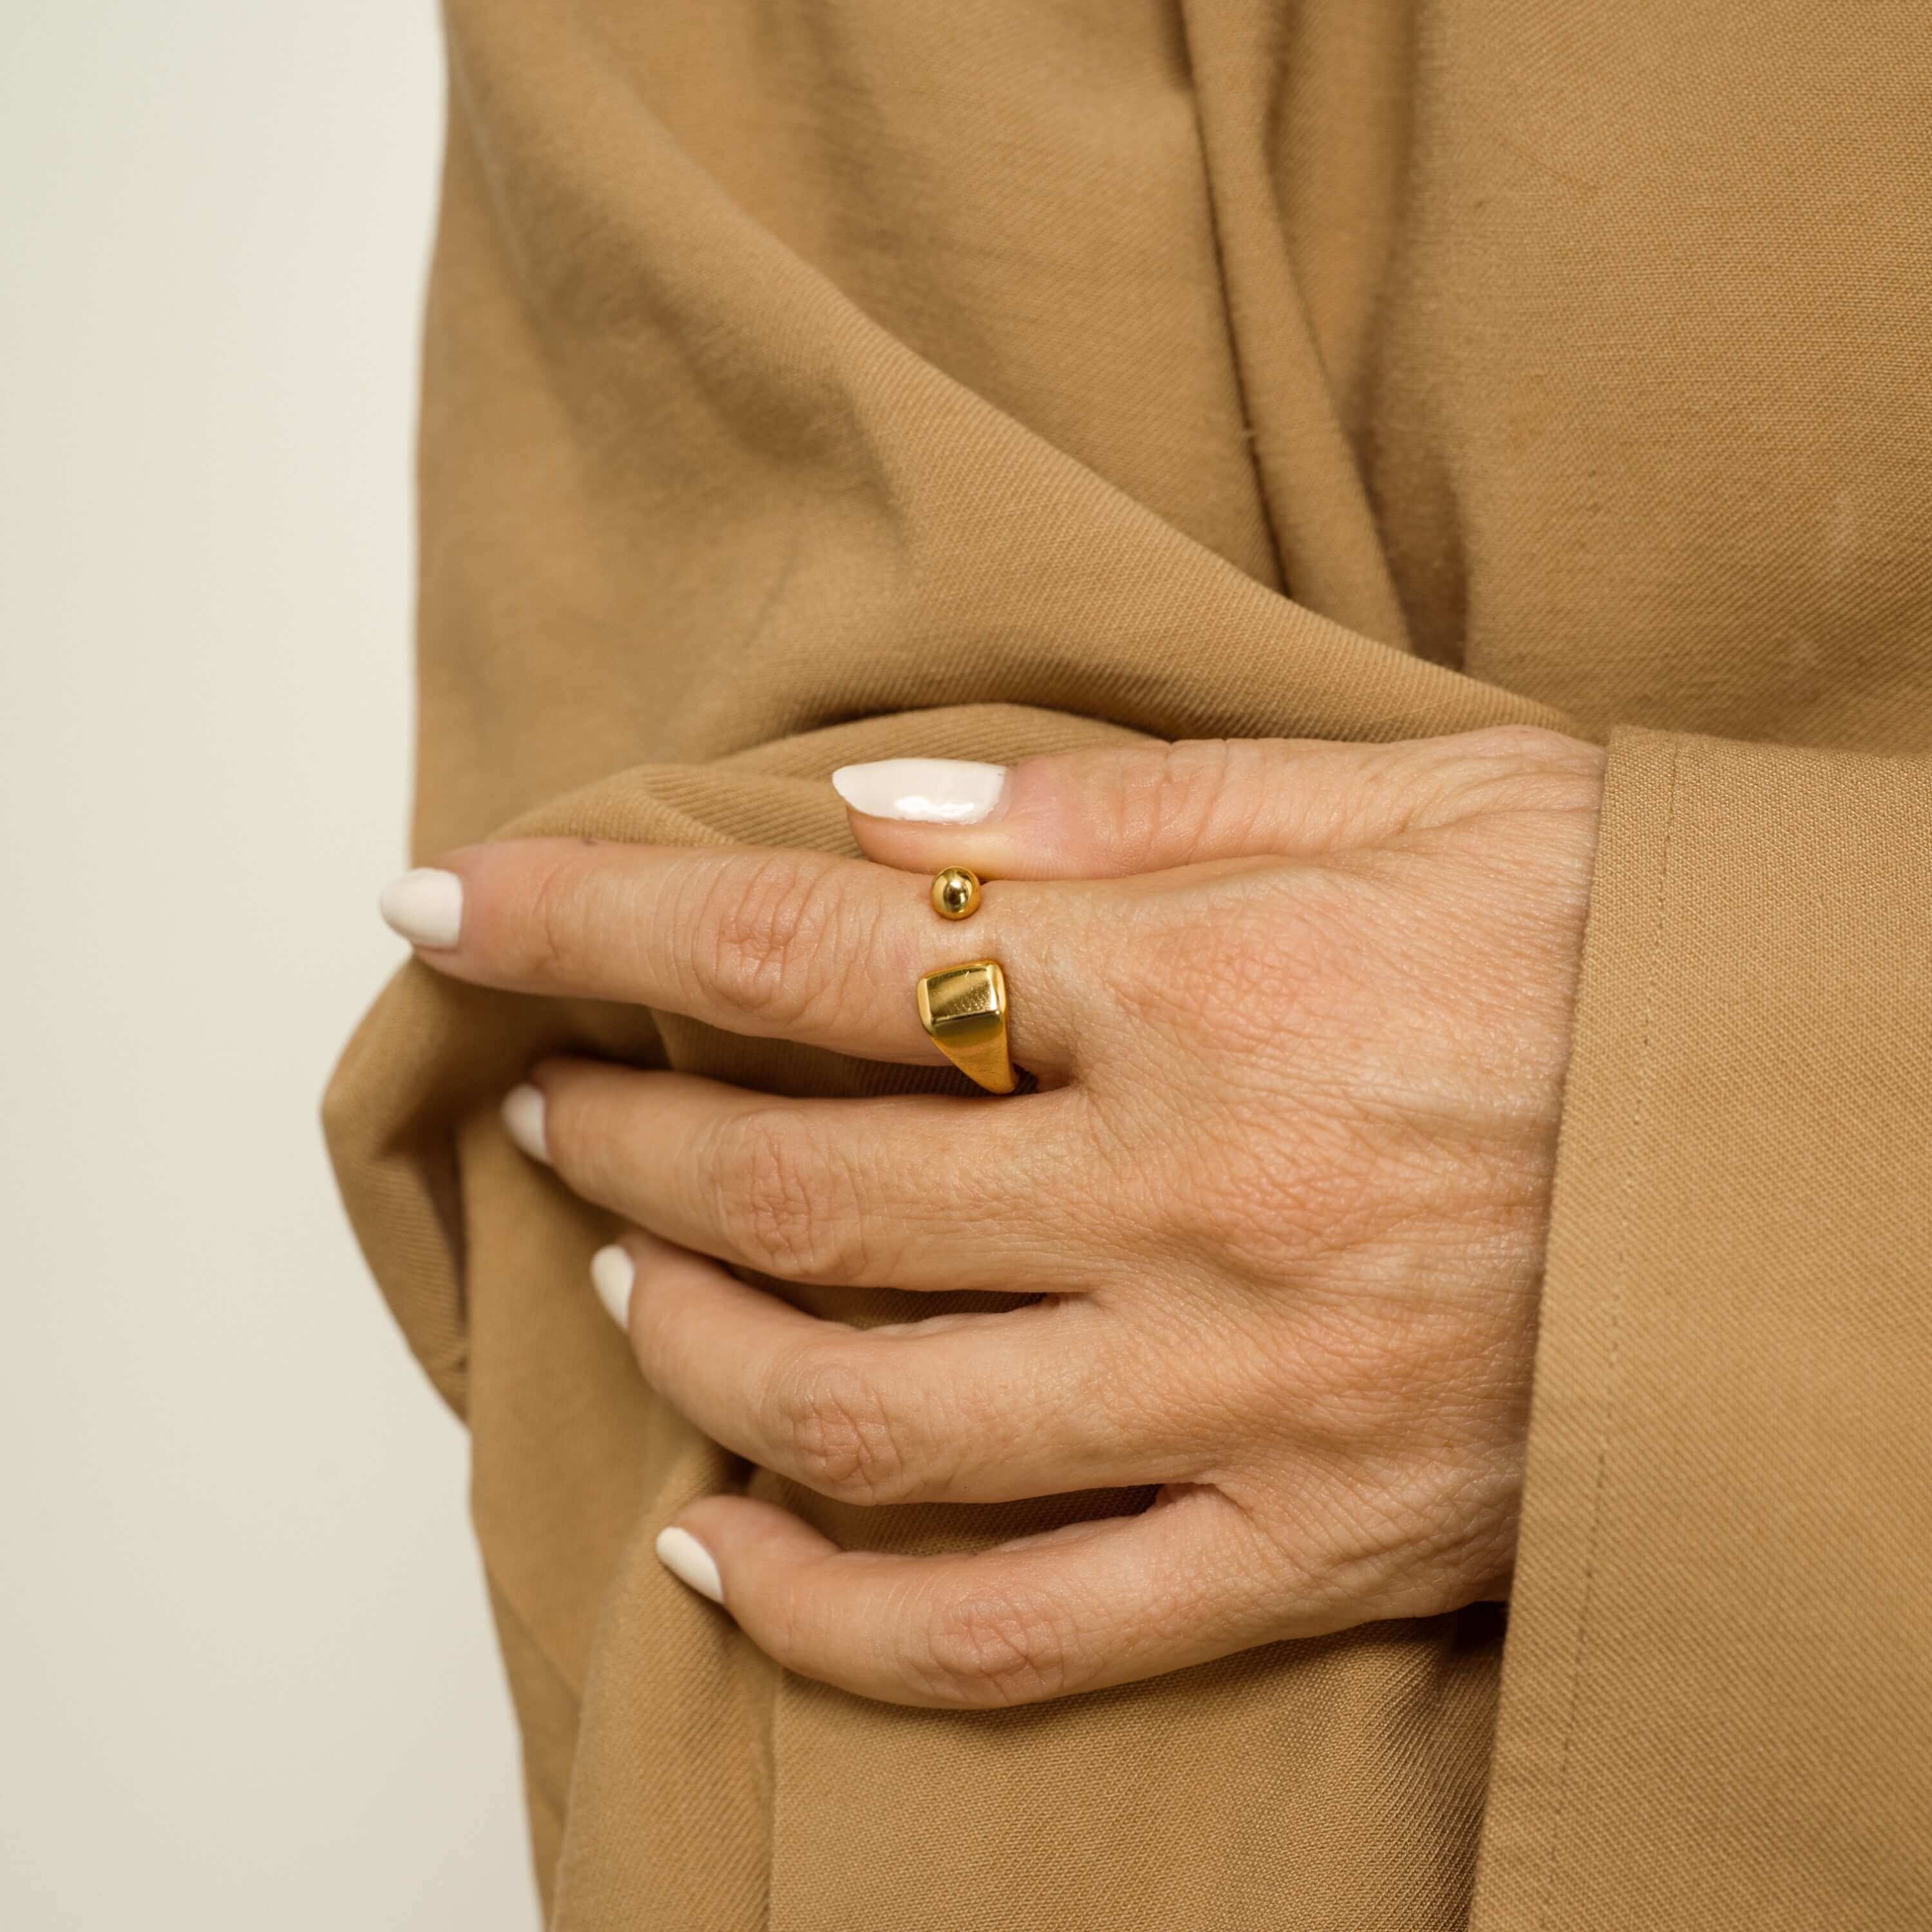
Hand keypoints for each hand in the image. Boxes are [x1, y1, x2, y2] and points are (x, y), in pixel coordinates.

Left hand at [380, 726, 1604, 1706]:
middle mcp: (1193, 1197)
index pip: (804, 944)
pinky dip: (838, 1615)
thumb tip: (883, 805)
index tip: (448, 905)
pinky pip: (1016, 1631)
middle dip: (624, 1130)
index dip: (593, 920)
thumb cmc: (1619, 943)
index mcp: (1205, 985)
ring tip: (632, 1277)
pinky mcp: (1298, 1544)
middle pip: (800, 1183)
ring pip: (870, 1409)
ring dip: (699, 1337)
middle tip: (559, 1096)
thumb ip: (1128, 797)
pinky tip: (727, 1554)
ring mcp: (1238, 1396)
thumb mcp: (1409, 790)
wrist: (1837, 1156)